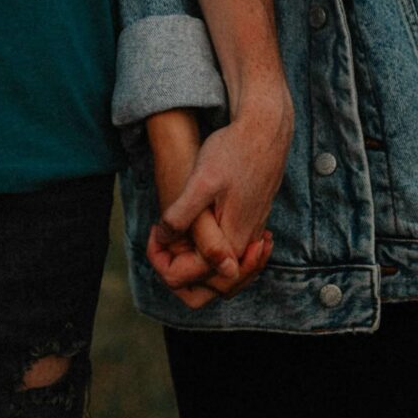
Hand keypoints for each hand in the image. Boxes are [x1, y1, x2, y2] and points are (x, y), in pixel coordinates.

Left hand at [145, 110, 273, 307]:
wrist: (265, 130)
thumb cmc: (233, 151)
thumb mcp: (201, 181)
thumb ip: (181, 215)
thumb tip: (163, 239)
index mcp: (230, 243)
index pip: (189, 279)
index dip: (162, 263)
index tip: (152, 234)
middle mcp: (244, 245)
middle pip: (209, 286)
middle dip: (179, 272)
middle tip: (160, 242)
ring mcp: (251, 235)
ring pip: (222, 273)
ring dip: (195, 265)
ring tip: (173, 240)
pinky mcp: (253, 222)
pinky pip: (231, 255)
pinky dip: (212, 253)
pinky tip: (198, 232)